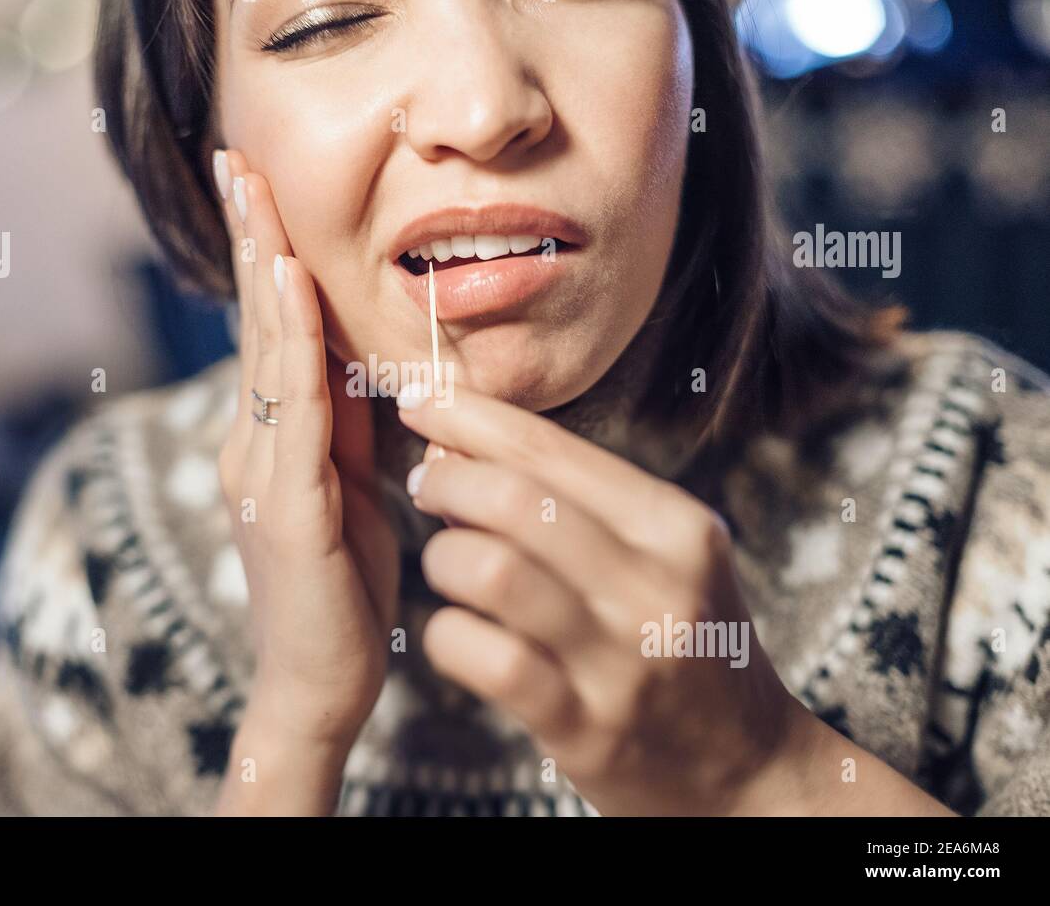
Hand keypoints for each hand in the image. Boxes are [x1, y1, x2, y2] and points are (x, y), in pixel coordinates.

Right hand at [213, 151, 400, 759]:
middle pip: (254, 327)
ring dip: (262, 269)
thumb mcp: (353, 490)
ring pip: (266, 356)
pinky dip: (290, 344)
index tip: (258, 189)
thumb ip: (346, 425)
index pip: (270, 335)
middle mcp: (252, 447)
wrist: (321, 686)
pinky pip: (291, 412)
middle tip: (236, 162)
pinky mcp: (281, 509)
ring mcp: (259, 475)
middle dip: (248, 240)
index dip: (264, 259)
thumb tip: (353, 357)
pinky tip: (290, 288)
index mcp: (273, 442)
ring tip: (254, 196)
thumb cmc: (341, 591)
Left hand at [396, 383, 952, 814]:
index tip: (421, 397)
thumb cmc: (683, 642)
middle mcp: (656, 585)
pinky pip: (483, 658)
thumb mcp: (661, 556)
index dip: (470, 415)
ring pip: (490, 570)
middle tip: (424, 483)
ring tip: (447, 560)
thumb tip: (462, 440)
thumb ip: (576, 501)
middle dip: (446, 478)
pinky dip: (447, 635)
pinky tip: (455, 632)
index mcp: (676, 527)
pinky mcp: (585, 728)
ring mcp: (621, 660)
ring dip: (445, 556)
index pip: (551, 448)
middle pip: (515, 499)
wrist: (745, 770)